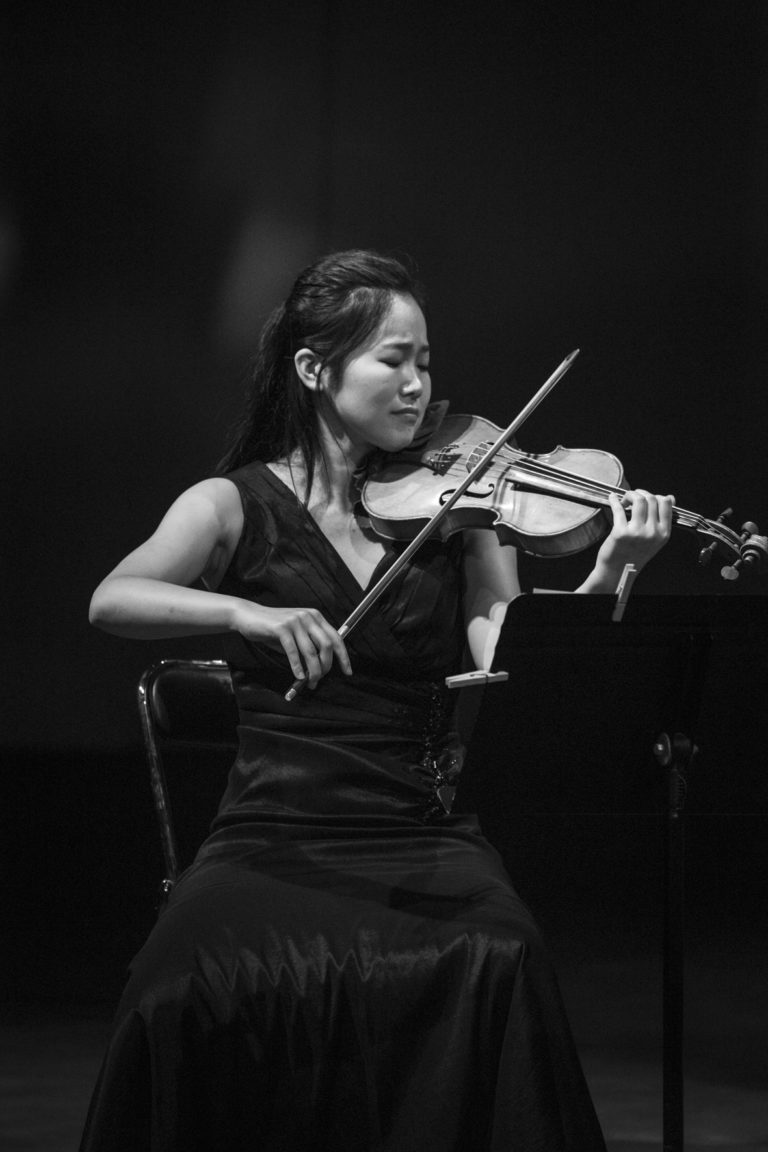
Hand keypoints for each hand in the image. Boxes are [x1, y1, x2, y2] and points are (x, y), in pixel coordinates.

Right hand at [230, 601, 351, 688]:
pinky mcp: (281, 627)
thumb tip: (318, 671)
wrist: (248, 616)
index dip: (343, 656)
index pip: (336, 638)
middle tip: (318, 680)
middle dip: (325, 666)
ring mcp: (295, 621)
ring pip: (310, 651)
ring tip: (310, 682)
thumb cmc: (273, 630)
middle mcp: (308, 617)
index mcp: (315, 617)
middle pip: (326, 645)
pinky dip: (297, 666)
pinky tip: (298, 676)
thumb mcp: (295, 638)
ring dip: (312, 671)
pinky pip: (293, 651)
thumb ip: (308, 650)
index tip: (347, 671)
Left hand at [590, 489, 674, 587]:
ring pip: (639, 500)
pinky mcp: (620, 532)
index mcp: (663, 533)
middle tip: (632, 498)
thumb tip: (670, 498)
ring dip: (630, 494)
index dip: (656, 495)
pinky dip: (614, 500)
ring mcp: (637, 532)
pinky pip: (618, 508)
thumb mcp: (655, 540)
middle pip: (651, 499)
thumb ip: (662, 520)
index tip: (647, 497)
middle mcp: (653, 533)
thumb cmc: (634, 554)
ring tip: (625, 500)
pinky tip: (612, 498)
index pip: (666, 503)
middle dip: (640, 493)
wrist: (618, 571)